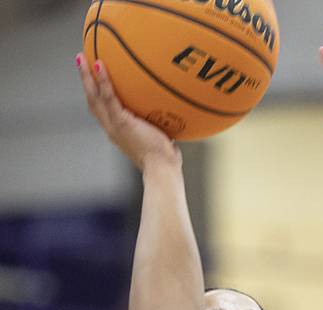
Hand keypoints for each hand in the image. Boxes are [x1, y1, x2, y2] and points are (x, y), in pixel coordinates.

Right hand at [76, 54, 180, 172]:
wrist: (162, 171)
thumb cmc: (165, 163)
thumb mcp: (162, 141)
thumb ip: (160, 129)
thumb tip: (174, 119)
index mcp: (119, 134)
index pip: (103, 111)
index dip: (96, 95)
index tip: (93, 80)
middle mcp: (112, 130)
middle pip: (93, 102)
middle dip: (85, 81)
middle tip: (80, 61)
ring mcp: (114, 126)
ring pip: (94, 97)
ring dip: (86, 76)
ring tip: (81, 57)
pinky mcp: (121, 123)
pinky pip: (109, 97)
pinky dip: (103, 80)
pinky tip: (99, 64)